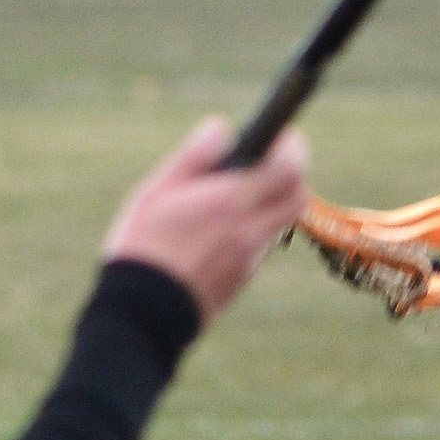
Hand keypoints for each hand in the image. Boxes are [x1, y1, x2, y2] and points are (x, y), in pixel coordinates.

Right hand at [104, 115, 312, 319]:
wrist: (142, 313)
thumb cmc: (142, 247)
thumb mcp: (157, 191)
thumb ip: (194, 157)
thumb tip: (222, 126)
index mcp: (231, 203)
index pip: (290, 168)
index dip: (293, 146)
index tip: (282, 134)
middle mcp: (250, 230)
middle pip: (297, 196)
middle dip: (292, 172)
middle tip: (269, 160)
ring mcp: (250, 258)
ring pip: (280, 222)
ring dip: (271, 201)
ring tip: (236, 193)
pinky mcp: (242, 279)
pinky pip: (261, 245)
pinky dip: (254, 228)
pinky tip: (220, 227)